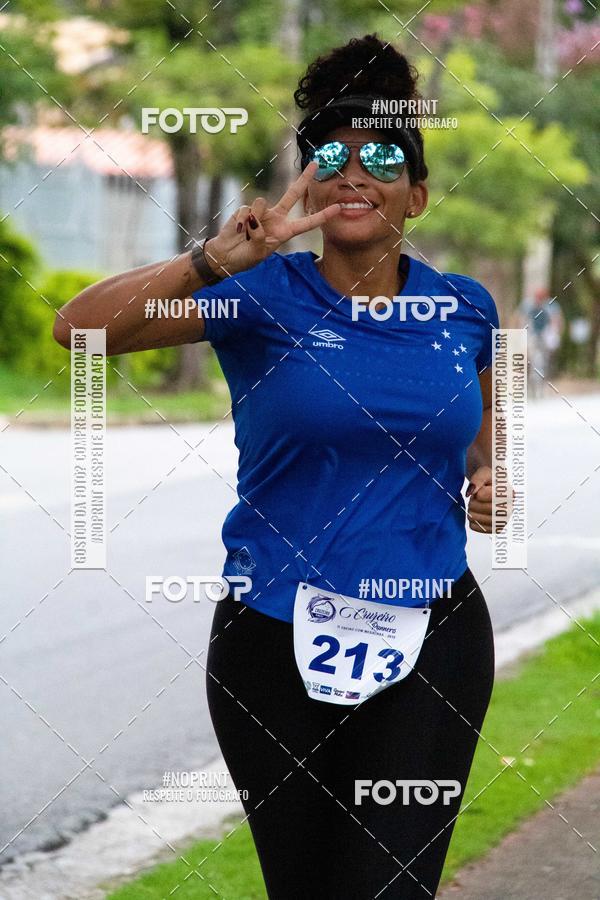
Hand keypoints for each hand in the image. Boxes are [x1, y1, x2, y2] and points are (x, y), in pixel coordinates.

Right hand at [203, 161, 341, 277]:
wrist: (226, 256)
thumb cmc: (245, 258)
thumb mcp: (257, 252)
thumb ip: (258, 235)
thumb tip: (253, 217)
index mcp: (284, 232)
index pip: (306, 223)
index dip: (322, 216)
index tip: (338, 208)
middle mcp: (276, 219)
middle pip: (293, 195)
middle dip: (304, 179)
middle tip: (316, 163)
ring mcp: (261, 212)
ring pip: (262, 203)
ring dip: (252, 221)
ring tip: (246, 235)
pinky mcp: (246, 209)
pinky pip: (246, 210)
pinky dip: (241, 222)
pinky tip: (237, 231)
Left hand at [466, 466, 514, 532]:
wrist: (494, 487)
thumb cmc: (489, 478)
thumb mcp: (483, 473)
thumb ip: (477, 480)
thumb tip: (470, 492)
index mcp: (509, 494)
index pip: (481, 495)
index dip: (477, 492)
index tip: (481, 490)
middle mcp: (509, 509)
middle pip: (478, 509)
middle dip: (473, 502)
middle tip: (476, 498)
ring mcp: (503, 521)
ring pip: (475, 519)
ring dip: (471, 511)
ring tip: (477, 505)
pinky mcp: (496, 529)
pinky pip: (475, 527)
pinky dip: (471, 519)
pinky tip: (477, 513)